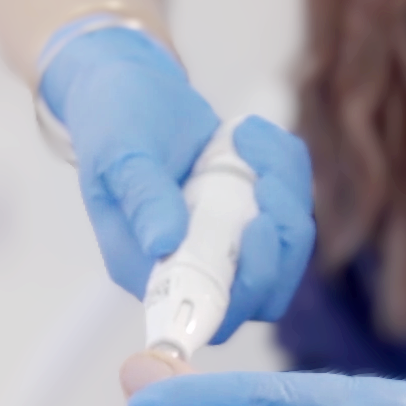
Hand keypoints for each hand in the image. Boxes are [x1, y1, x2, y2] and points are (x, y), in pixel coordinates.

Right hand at [38, 27, 315, 340]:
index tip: (258, 228)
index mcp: (149, 270)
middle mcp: (193, 267)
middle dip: (281, 239)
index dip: (247, 289)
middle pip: (263, 293)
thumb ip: (141, 197)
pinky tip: (253, 135)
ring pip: (287, 253)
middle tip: (266, 180)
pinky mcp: (252, 216)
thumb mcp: (119, 152)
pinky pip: (293, 210)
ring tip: (251, 140)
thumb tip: (164, 243)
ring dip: (288, 196)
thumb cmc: (113, 123)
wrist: (131, 90)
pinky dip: (287, 169)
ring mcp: (227, 244)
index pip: (210, 315)